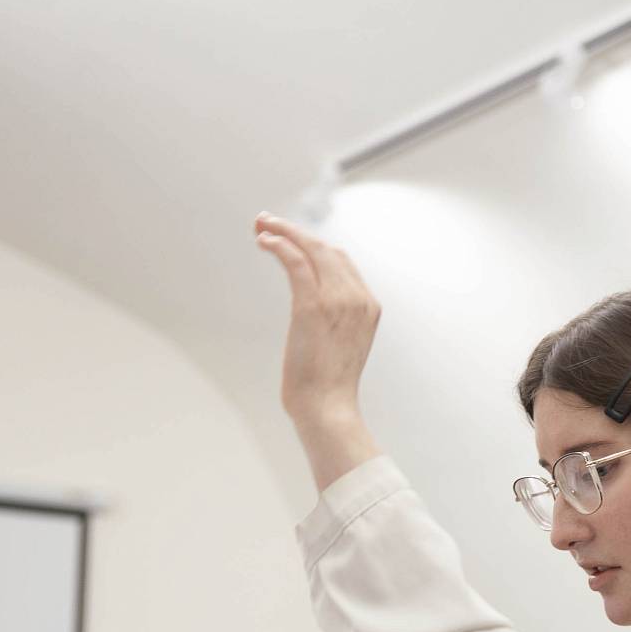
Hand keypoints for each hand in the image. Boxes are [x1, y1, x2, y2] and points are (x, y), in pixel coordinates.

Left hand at [253, 212, 381, 422]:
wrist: (328, 409)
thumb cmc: (328, 389)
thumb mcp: (340, 348)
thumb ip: (335, 324)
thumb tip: (312, 321)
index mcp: (369, 307)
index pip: (342, 262)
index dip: (314, 246)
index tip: (291, 240)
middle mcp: (358, 298)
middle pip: (327, 249)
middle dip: (296, 232)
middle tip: (268, 223)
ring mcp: (338, 300)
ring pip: (311, 248)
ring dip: (284, 231)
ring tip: (261, 224)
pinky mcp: (313, 305)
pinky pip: (296, 262)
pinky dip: (280, 244)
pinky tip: (264, 240)